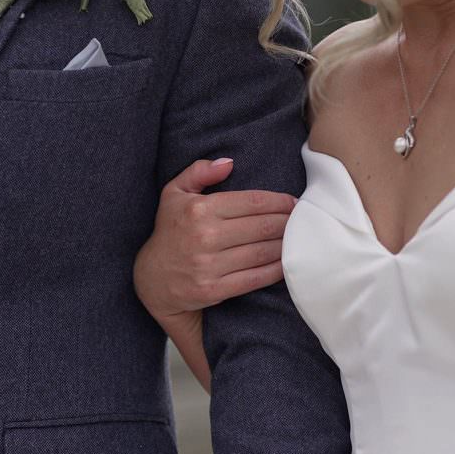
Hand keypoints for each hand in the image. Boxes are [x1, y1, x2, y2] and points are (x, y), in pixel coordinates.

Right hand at [134, 158, 296, 321]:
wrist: (152, 278)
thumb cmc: (170, 230)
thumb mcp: (174, 193)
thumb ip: (198, 171)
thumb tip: (228, 163)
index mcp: (200, 209)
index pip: (253, 202)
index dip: (280, 202)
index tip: (294, 203)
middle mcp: (205, 236)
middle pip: (263, 227)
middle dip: (288, 222)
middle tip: (302, 221)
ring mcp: (209, 265)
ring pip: (263, 252)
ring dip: (286, 245)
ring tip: (299, 239)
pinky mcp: (214, 289)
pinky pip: (255, 278)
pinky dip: (276, 270)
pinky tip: (287, 262)